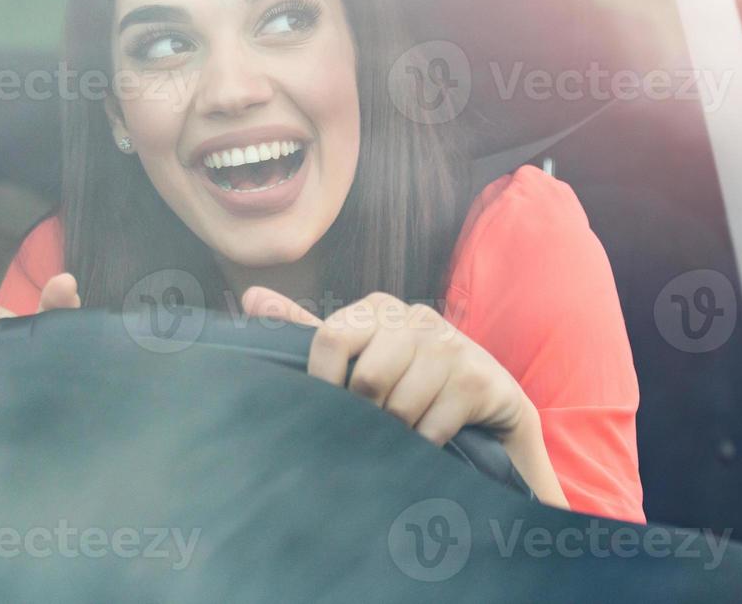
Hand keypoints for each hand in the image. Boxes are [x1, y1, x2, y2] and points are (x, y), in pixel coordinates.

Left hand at [241, 287, 567, 507]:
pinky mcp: (478, 380)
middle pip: (366, 379)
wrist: (490, 407)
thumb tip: (251, 296)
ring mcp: (451, 346)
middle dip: (365, 416)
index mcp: (378, 307)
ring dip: (397, 433)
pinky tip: (430, 439)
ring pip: (399, 407)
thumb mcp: (360, 352)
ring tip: (404, 431)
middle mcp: (416, 317)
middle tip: (374, 425)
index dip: (322, 383)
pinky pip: (431, 427)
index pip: (330, 337)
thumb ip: (306, 330)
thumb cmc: (410, 380)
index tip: (325, 410)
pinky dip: (424, 445)